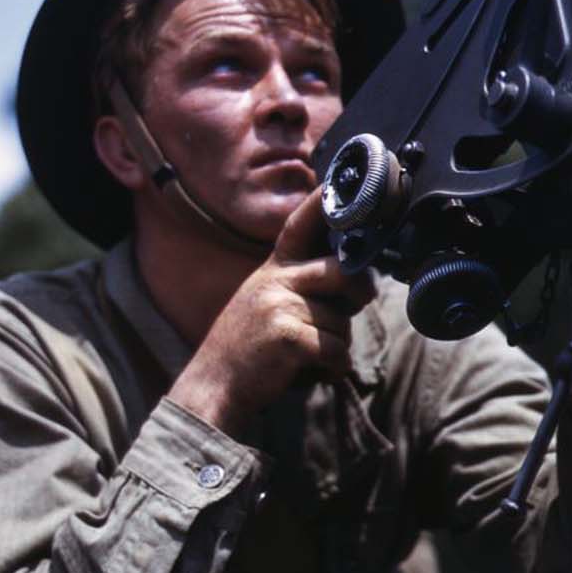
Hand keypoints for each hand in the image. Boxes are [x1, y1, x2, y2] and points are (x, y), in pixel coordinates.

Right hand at [165, 187, 374, 434]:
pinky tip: (315, 373)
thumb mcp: (261, 303)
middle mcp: (274, 282)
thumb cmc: (245, 350)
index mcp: (270, 271)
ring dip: (337, 346)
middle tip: (359, 303)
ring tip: (311, 357)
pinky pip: (336, 350)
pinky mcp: (288, 337)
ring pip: (341, 321)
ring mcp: (280, 307)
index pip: (297, 229)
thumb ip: (297, 287)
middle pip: (340, 271)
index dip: (318, 206)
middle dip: (359, 291)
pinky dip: (334, 368)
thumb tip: (353, 285)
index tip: (335, 185)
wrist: (212, 387)